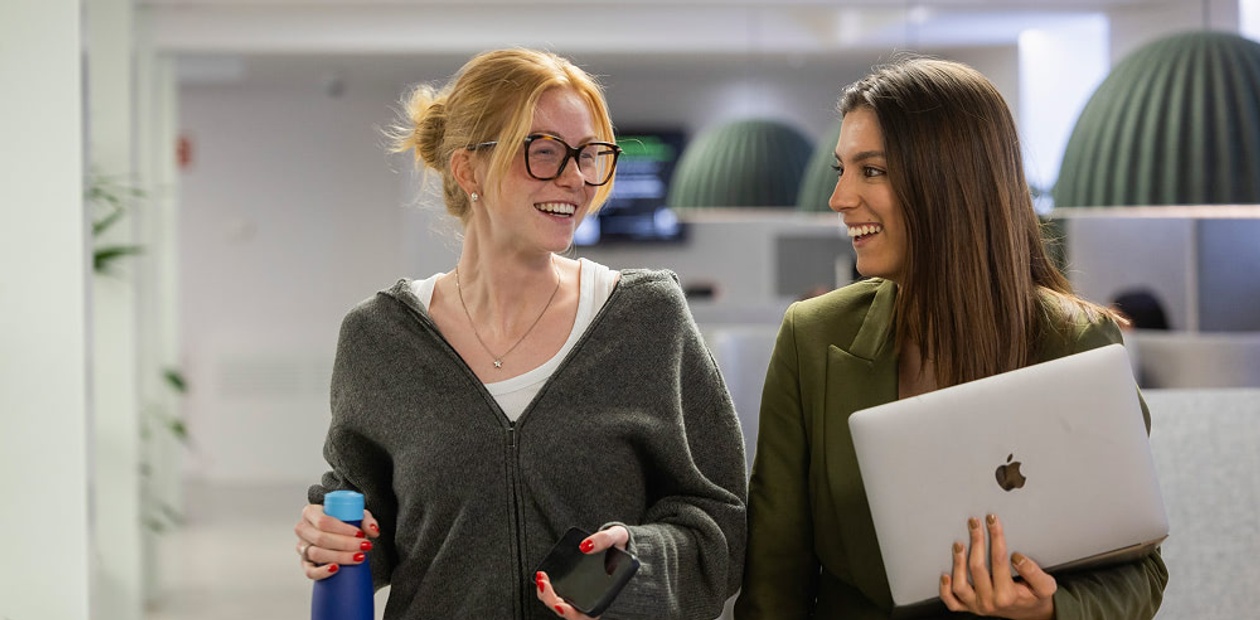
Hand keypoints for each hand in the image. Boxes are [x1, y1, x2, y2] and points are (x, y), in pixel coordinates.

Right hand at [294, 503, 379, 580]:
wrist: (338, 534)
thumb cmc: (344, 522)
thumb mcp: (356, 515)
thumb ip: (366, 520)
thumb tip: (373, 531)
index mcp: (311, 512)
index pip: (324, 521)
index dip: (342, 529)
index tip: (360, 534)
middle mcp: (303, 529)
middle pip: (320, 538)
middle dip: (345, 544)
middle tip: (364, 547)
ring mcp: (302, 547)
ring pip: (316, 554)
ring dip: (339, 557)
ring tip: (358, 557)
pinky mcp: (305, 563)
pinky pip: (309, 571)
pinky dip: (322, 572)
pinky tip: (336, 569)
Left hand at [535, 525, 628, 618]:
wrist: (619, 541)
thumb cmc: (620, 543)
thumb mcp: (617, 536)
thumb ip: (604, 540)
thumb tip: (585, 546)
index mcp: (606, 595)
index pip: (588, 616)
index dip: (572, 614)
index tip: (560, 605)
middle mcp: (592, 599)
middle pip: (569, 613)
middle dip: (552, 601)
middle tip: (544, 583)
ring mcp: (581, 594)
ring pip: (561, 606)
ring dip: (547, 596)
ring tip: (542, 578)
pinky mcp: (573, 586)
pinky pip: (558, 595)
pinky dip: (548, 590)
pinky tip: (543, 577)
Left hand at [940, 514, 1055, 619]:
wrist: (1031, 615)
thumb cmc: (1035, 598)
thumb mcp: (1045, 586)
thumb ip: (1034, 572)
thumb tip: (1017, 557)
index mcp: (1008, 595)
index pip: (999, 560)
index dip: (996, 537)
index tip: (993, 521)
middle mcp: (990, 601)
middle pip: (977, 568)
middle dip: (976, 541)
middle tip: (975, 524)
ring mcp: (977, 606)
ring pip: (960, 585)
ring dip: (958, 563)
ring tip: (959, 544)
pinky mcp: (969, 608)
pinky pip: (952, 602)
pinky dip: (945, 590)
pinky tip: (945, 574)